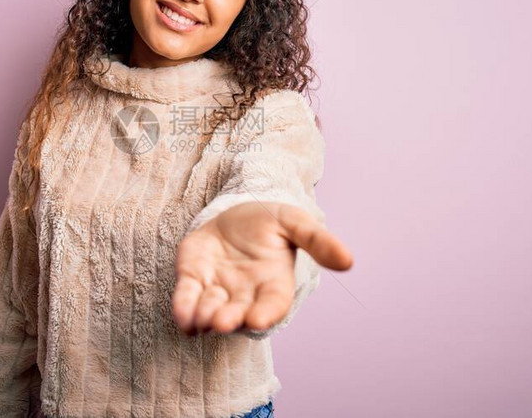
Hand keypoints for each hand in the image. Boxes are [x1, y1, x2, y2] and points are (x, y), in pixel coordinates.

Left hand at [172, 201, 352, 335]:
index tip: (258, 320)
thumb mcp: (296, 222)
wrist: (235, 210)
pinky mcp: (193, 278)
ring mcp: (218, 288)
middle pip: (239, 313)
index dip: (266, 313)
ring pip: (210, 310)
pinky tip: (182, 318)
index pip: (273, 304)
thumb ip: (318, 241)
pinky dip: (184, 308)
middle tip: (223, 322)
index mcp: (274, 282)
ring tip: (202, 319)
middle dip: (231, 319)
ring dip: (205, 316)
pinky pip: (187, 297)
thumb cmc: (271, 220)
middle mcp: (246, 293)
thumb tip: (349, 261)